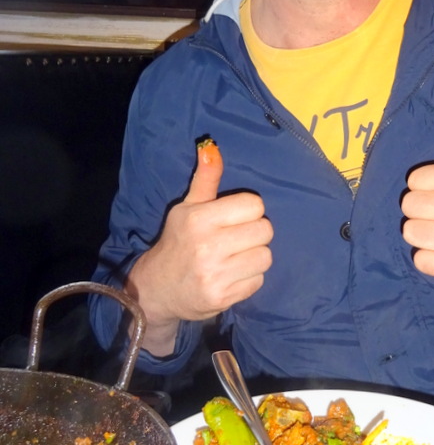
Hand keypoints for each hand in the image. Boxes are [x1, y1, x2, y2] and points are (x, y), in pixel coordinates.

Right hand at [126, 140, 272, 355]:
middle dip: (255, 234)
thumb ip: (205, 179)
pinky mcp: (223, 298)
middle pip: (265, 230)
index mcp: (199, 219)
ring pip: (266, 257)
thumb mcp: (187, 207)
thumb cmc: (178, 242)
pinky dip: (249, 279)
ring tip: (235, 258)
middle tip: (237, 239)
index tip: (235, 219)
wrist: (157, 290)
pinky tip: (232, 276)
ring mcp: (215, 275)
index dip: (249, 210)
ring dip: (255, 257)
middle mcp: (207, 246)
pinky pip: (258, 281)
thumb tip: (210, 146)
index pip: (254, 204)